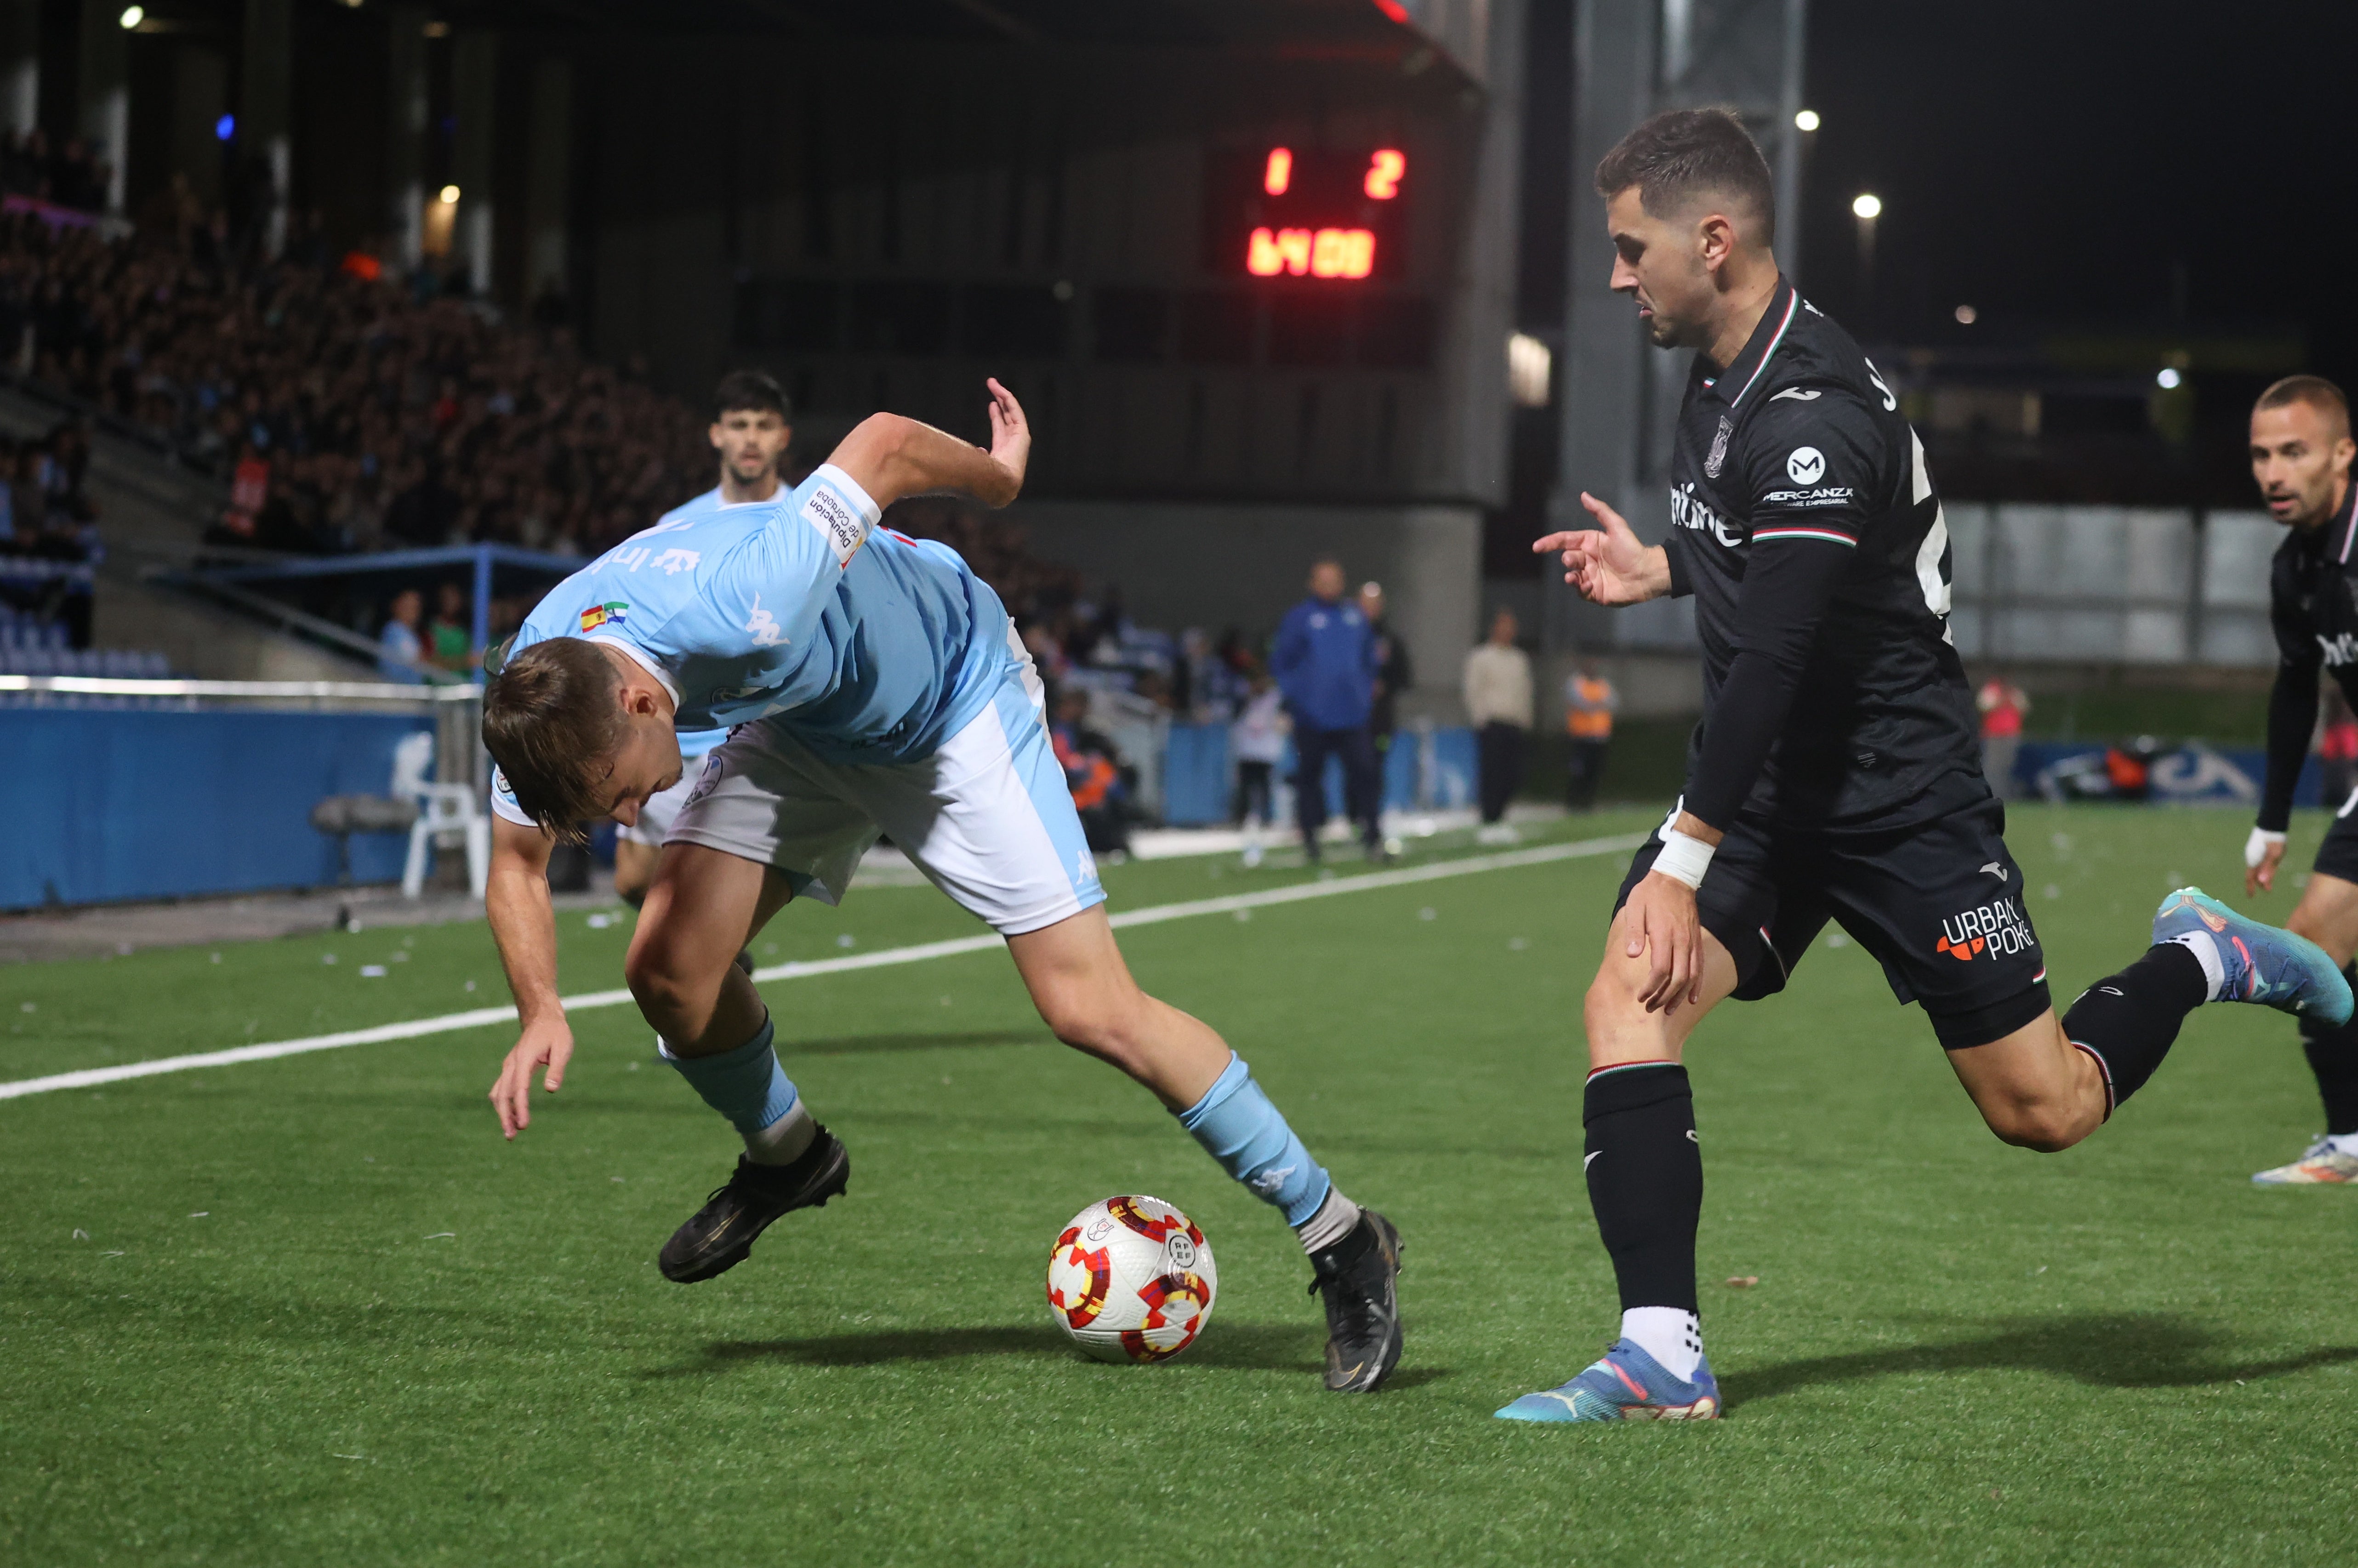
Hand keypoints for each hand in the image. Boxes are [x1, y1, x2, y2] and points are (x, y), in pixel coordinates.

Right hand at [489, 1014, 574, 1138]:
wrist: (542, 1018)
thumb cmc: (556, 1033)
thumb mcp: (563, 1047)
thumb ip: (557, 1069)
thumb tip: (551, 1090)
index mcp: (524, 1059)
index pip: (519, 1088)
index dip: (521, 1108)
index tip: (524, 1125)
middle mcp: (511, 1064)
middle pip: (503, 1094)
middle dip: (505, 1116)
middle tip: (511, 1137)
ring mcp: (508, 1067)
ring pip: (499, 1093)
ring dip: (503, 1113)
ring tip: (511, 1133)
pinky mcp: (510, 1070)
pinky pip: (502, 1090)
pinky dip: (504, 1104)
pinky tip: (512, 1117)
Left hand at [984, 377, 1029, 497]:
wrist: (1000, 483)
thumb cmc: (985, 477)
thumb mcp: (974, 462)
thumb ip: (973, 455)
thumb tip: (972, 452)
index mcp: (1002, 450)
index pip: (1000, 428)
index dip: (996, 416)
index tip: (991, 405)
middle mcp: (1012, 443)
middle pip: (1007, 417)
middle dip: (1000, 402)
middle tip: (993, 387)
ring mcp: (1018, 438)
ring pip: (1011, 411)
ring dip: (1002, 396)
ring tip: (994, 385)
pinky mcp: (1022, 433)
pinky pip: (1015, 412)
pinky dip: (1008, 401)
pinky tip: (1001, 392)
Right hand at [1532, 492, 1670, 605]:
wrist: (1646, 573)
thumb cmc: (1633, 549)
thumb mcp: (1617, 526)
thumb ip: (1600, 511)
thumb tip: (1583, 495)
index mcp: (1590, 543)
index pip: (1565, 540)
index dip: (1549, 543)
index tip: (1537, 546)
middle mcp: (1588, 559)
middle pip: (1568, 558)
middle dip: (1567, 559)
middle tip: (1572, 560)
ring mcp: (1590, 576)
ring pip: (1571, 576)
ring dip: (1570, 576)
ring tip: (1573, 577)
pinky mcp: (1595, 592)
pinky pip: (1580, 590)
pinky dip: (1580, 587)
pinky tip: (1588, 584)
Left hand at [1622, 871, 1705, 1013]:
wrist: (1675, 878)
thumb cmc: (1649, 894)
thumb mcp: (1634, 907)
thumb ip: (1634, 931)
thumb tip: (1632, 955)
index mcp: (1664, 934)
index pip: (1660, 970)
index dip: (1651, 987)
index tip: (1640, 997)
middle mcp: (1682, 941)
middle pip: (1677, 978)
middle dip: (1663, 997)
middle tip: (1649, 1008)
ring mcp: (1692, 942)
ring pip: (1691, 977)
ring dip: (1680, 996)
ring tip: (1667, 1009)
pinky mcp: (1697, 941)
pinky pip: (1701, 968)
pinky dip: (1697, 986)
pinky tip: (1692, 999)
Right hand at [2246, 828, 2287, 897]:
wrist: (2271, 824)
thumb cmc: (2275, 840)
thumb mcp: (2274, 856)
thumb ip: (2268, 869)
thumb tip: (2262, 882)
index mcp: (2253, 861)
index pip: (2249, 878)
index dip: (2250, 888)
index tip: (2251, 897)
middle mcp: (2251, 857)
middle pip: (2253, 874)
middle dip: (2259, 882)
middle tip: (2268, 890)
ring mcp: (2253, 852)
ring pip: (2256, 867)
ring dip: (2262, 875)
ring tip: (2270, 881)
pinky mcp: (2256, 848)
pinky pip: (2258, 861)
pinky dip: (2262, 868)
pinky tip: (2269, 867)